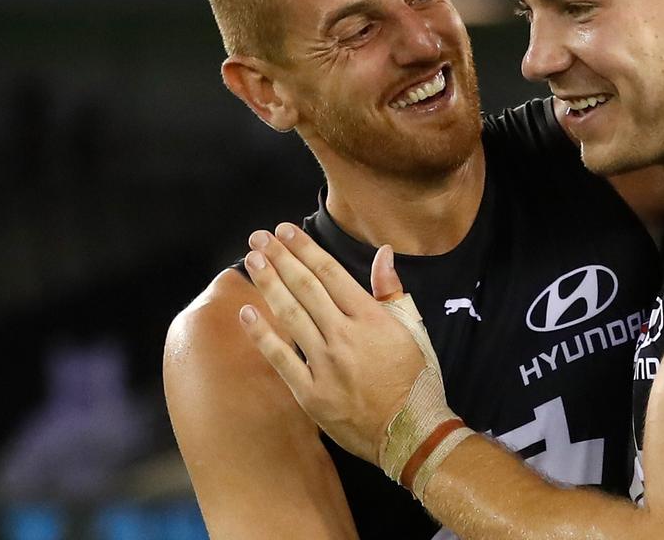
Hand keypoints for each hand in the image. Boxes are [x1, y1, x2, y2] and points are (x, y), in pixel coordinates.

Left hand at [237, 222, 424, 464]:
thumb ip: (392, 291)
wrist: (411, 432)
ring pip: (290, 315)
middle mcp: (345, 335)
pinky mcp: (311, 393)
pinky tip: (247, 313)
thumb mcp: (414, 329)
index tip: (286, 231)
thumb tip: (382, 253)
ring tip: (251, 261)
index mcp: (371, 318)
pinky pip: (281, 359)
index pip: (331, 273)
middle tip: (259, 237)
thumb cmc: (417, 379)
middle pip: (305, 288)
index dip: (305, 249)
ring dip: (268, 285)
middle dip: (280, 259)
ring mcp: (325, 364)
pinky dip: (262, 335)